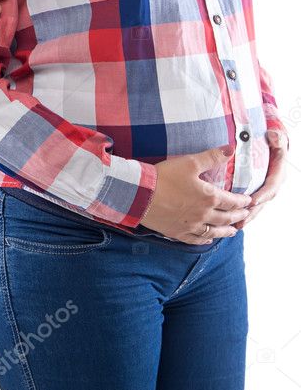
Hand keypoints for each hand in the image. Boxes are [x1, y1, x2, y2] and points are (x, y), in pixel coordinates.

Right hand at [139, 147, 253, 244]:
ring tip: (234, 231)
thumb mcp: (189, 162)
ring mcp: (191, 226)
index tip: (249, 201)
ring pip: (214, 232)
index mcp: (209, 197)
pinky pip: (196, 239)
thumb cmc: (165, 176)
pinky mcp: (178, 232)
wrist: (141, 194)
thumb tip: (230, 149)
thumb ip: (212, 157)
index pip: (232, 201)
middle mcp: (204, 214)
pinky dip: (205, 240)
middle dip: (238, 216)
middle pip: (226, 218)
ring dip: (226, 231)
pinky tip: (209, 240)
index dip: (242, 201)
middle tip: (246, 216)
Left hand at [231, 128, 288, 229]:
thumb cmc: (272, 142)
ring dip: (245, 216)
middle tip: (240, 220)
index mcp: (277, 175)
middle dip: (252, 212)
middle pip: (262, 202)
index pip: (271, 187)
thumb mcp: (277, 138)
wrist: (271, 145)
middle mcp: (270, 185)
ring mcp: (262, 191)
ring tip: (234, 226)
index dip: (263, 195)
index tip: (252, 201)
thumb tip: (274, 136)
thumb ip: (277, 139)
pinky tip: (229, 221)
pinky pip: (248, 206)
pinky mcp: (254, 193)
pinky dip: (240, 213)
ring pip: (255, 207)